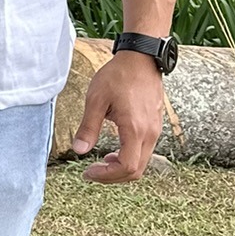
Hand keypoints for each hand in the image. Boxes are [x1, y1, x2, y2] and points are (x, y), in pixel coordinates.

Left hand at [72, 51, 166, 181]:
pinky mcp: (155, 125)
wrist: (141, 58)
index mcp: (135, 129)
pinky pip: (145, 151)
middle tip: (92, 172)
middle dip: (113, 176)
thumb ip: (88, 127)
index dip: (107, 176)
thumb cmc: (118, 76)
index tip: (88, 172)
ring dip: (122, 168)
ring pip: (143, 162)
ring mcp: (155, 130)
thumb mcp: (96, 100)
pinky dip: (130, 157)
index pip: (127, 167)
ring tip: (102, 162)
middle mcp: (150, 133)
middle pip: (137, 170)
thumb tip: (79, 150)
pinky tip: (114, 151)